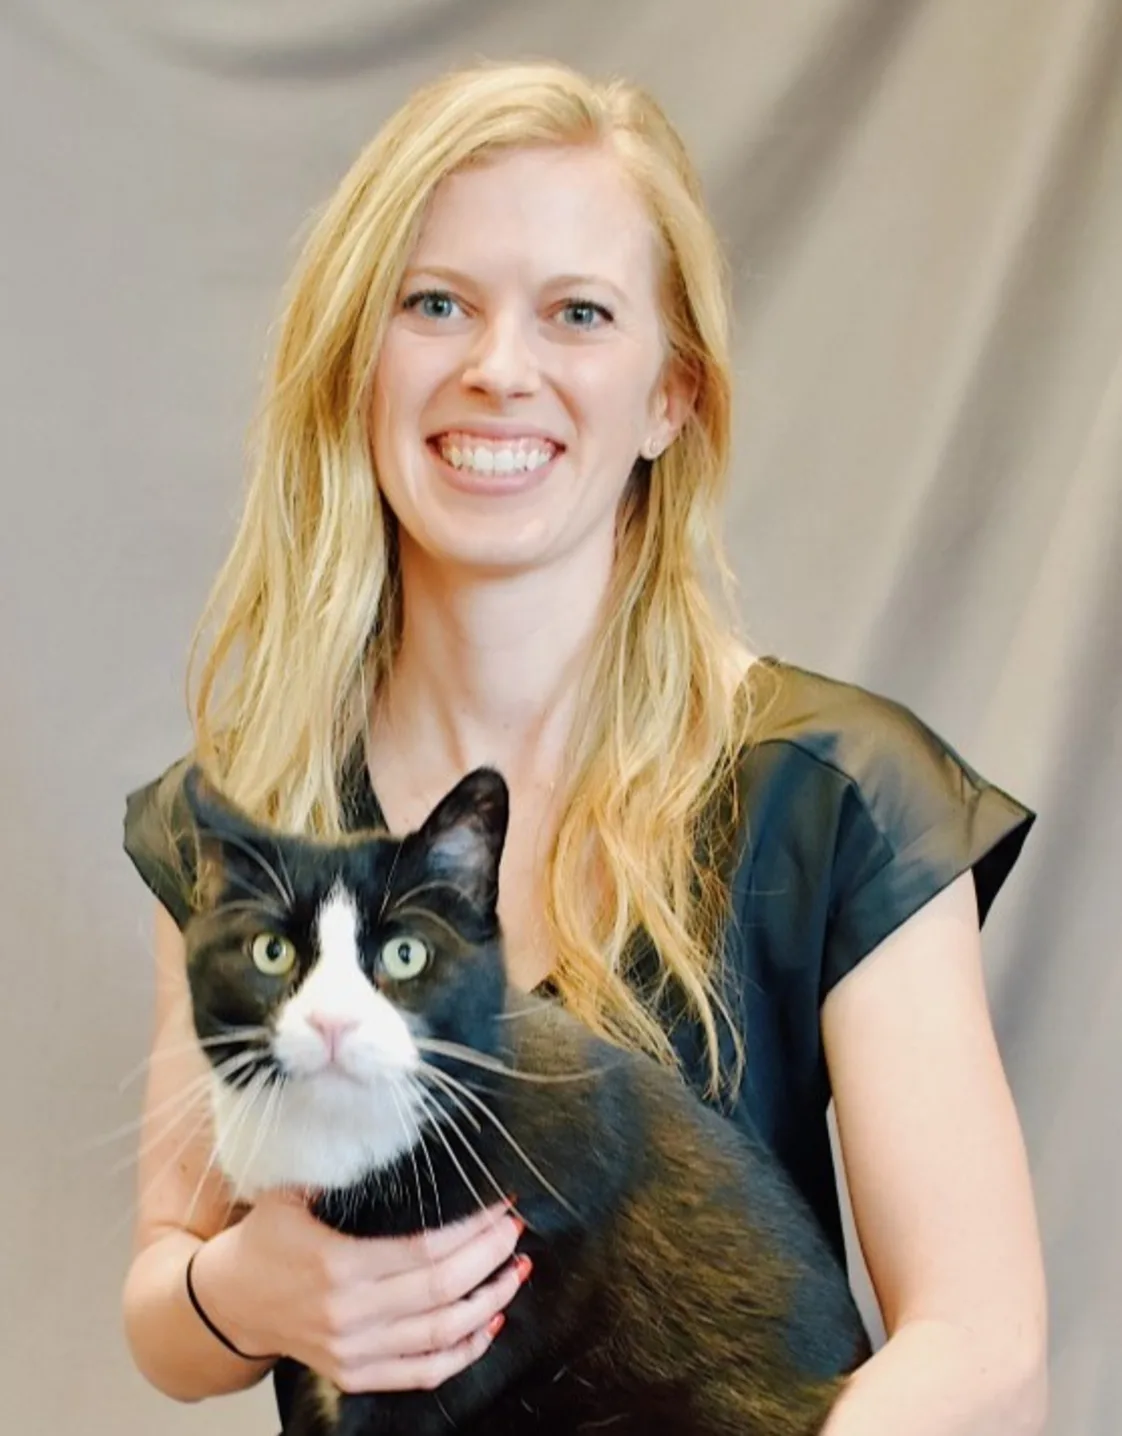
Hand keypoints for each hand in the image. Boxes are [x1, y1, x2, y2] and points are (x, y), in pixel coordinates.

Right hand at [189, 1190, 528, 1393]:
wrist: (228, 1303)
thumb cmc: (264, 1238)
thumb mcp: (291, 1192)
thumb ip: (339, 1166)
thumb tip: (386, 1123)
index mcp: (337, 1265)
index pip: (425, 1251)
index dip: (472, 1231)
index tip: (500, 1205)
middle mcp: (349, 1315)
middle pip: (442, 1291)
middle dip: (490, 1259)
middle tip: (516, 1231)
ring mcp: (353, 1351)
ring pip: (440, 1336)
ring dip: (488, 1303)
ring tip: (516, 1272)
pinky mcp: (353, 1374)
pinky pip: (421, 1373)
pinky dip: (462, 1353)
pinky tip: (487, 1324)